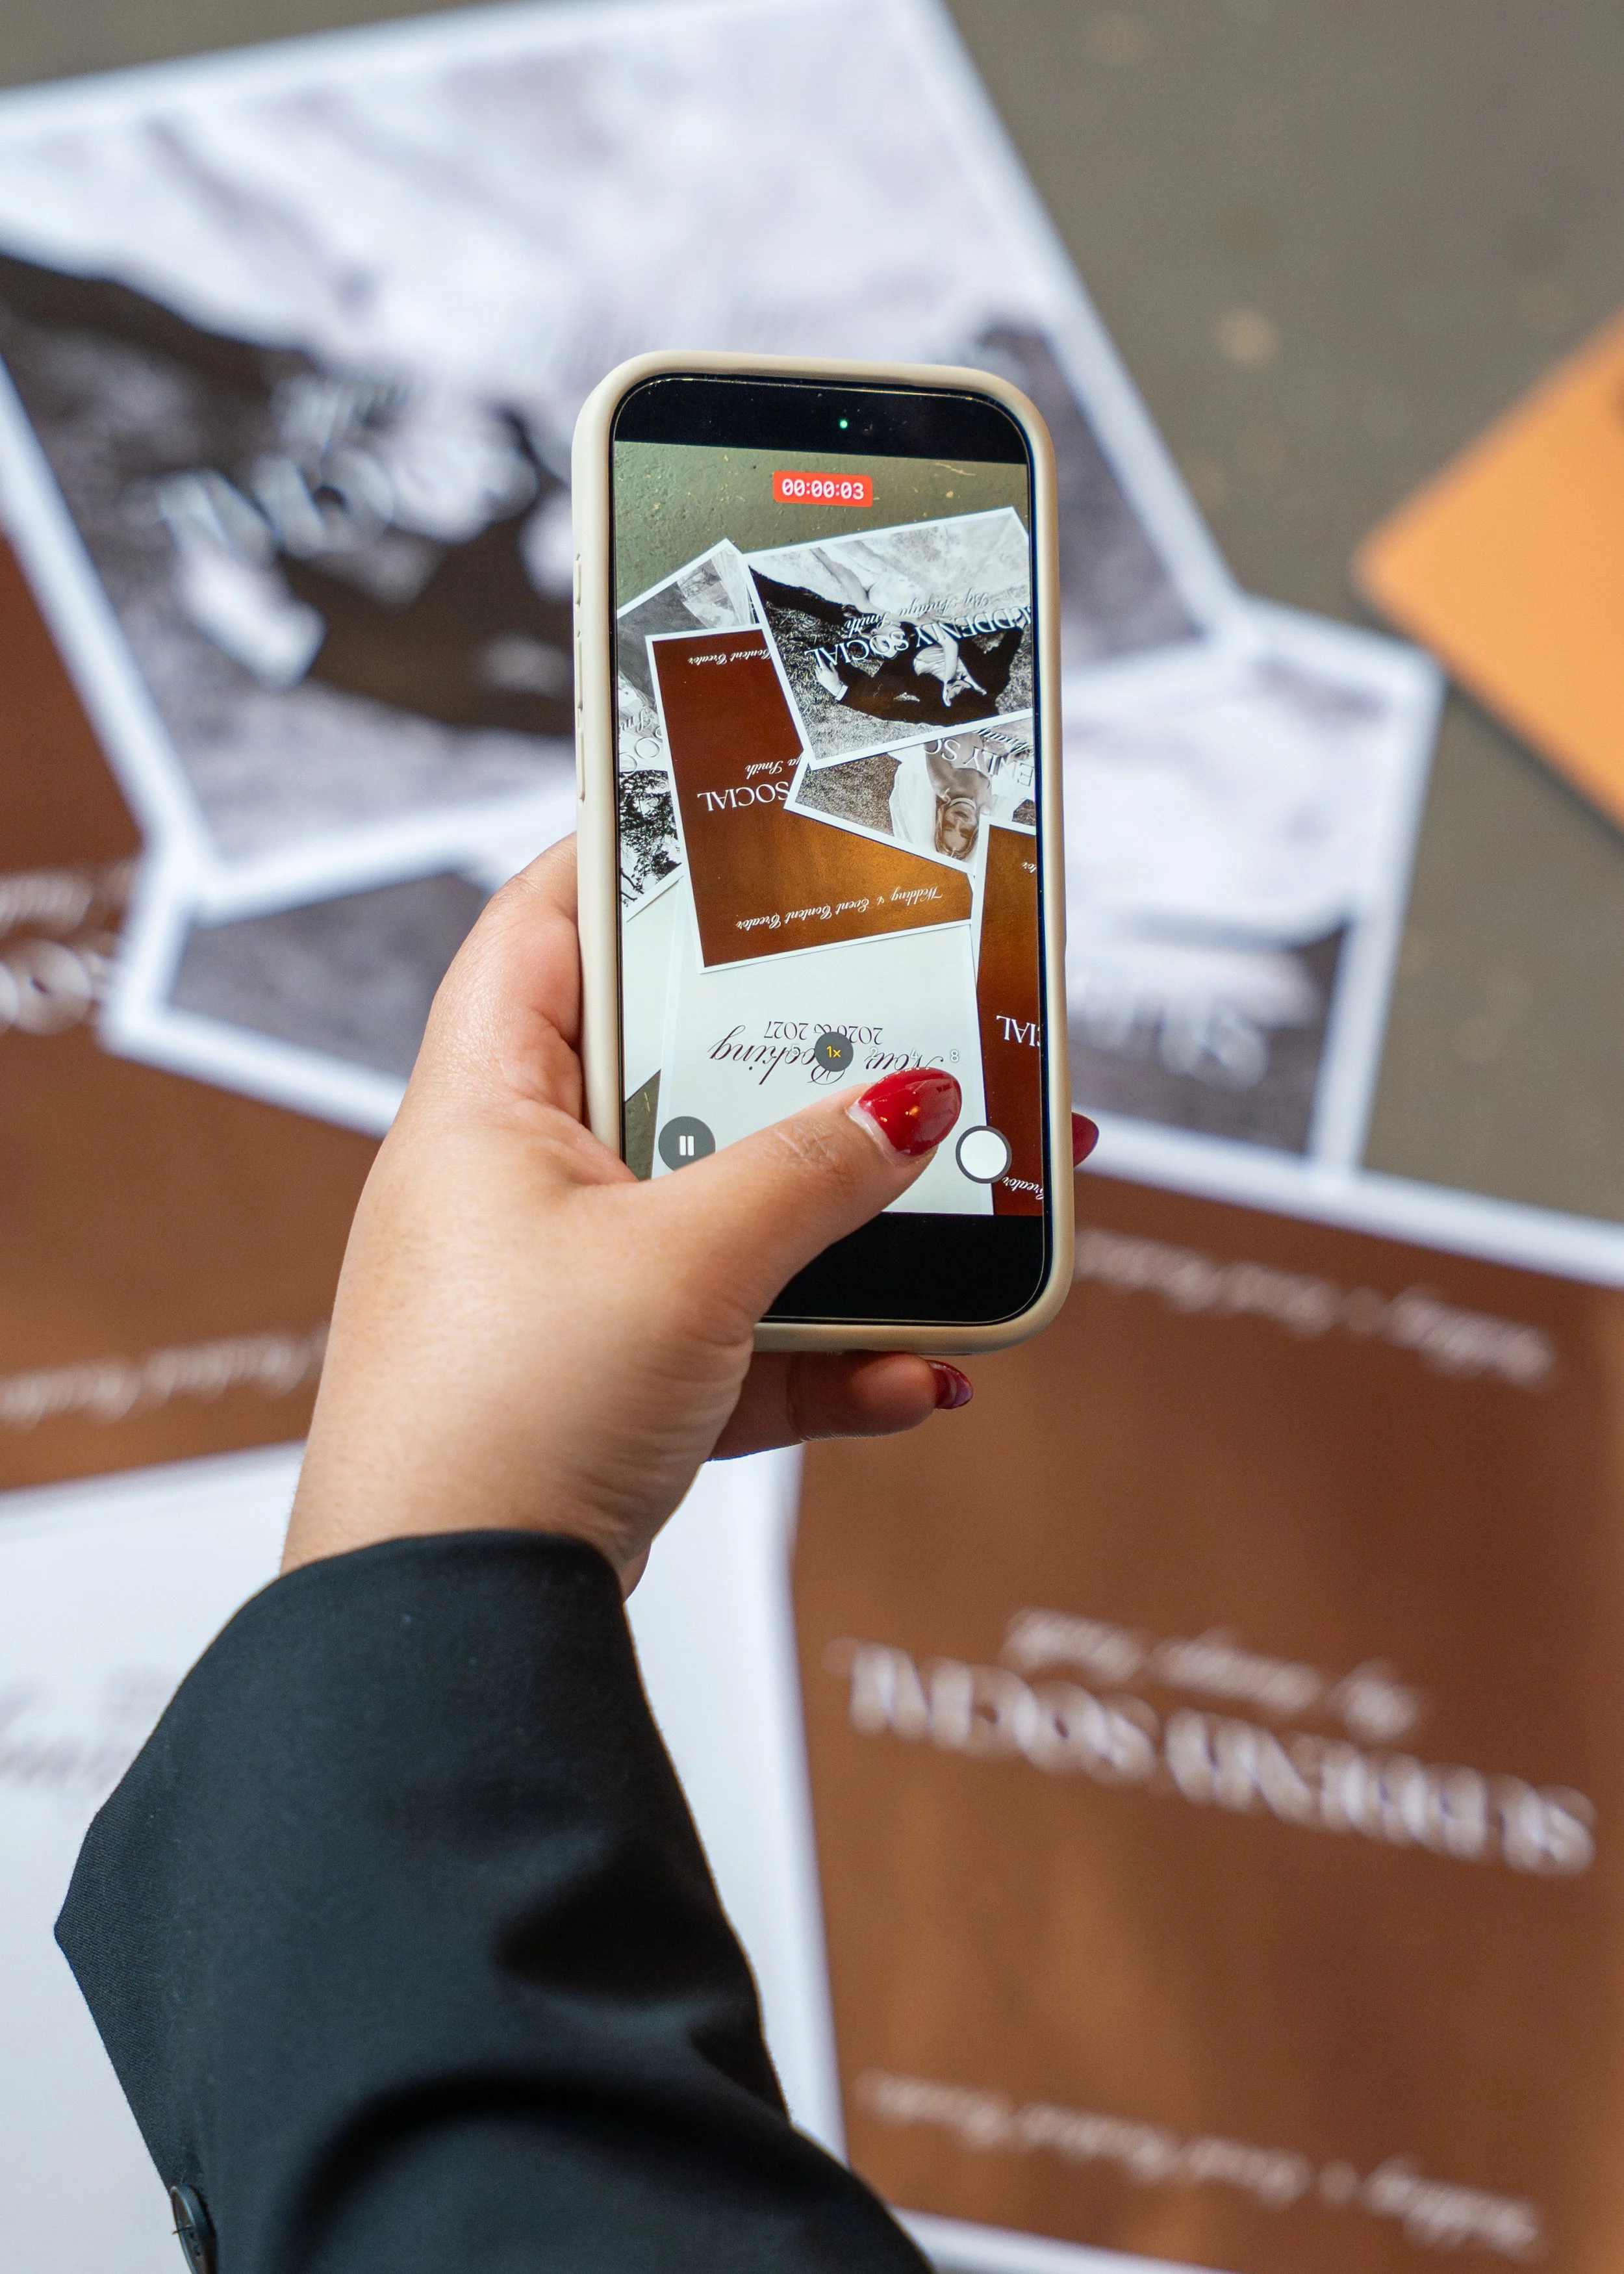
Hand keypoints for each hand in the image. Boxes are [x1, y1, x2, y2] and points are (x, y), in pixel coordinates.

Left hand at [286, 841, 1094, 1592]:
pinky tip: (914, 1375)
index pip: (547, 927)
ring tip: (971, 1213)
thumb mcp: (685, 1263)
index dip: (629, 862)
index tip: (731, 827)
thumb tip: (911, 1104)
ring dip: (849, 1235)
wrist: (454, 1622)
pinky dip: (826, 1357)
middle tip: (914, 1034)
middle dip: (810, 1075)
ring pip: (732, 1219)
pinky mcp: (615, 1383)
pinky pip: (743, 1342)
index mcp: (487, 1107)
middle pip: (681, 1080)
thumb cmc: (505, 1414)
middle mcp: (520, 1184)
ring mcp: (569, 1288)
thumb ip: (809, 1174)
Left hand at [810, 653, 847, 701]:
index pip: (822, 663)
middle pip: (818, 666)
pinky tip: (817, 671)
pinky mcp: (819, 680)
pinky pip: (816, 674)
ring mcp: (820, 677)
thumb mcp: (835, 672)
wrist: (833, 687)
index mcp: (826, 670)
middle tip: (818, 662)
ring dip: (816, 667)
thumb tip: (830, 662)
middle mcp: (822, 673)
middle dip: (818, 663)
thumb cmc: (835, 679)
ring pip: (816, 670)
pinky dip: (816, 672)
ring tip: (817, 666)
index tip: (820, 658)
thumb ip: (832, 667)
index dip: (821, 660)